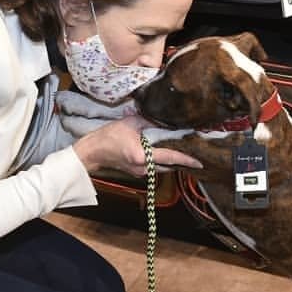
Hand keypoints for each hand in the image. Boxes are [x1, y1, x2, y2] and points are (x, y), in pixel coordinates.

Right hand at [73, 114, 201, 175]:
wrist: (92, 152)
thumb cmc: (108, 137)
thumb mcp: (130, 123)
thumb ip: (149, 121)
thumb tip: (165, 119)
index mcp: (143, 156)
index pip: (170, 157)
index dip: (186, 159)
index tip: (200, 163)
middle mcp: (144, 168)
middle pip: (169, 166)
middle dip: (181, 160)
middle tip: (194, 152)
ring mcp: (140, 172)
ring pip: (162, 167)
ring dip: (172, 160)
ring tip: (182, 150)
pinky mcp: (137, 172)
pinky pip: (155, 167)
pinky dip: (161, 160)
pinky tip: (165, 151)